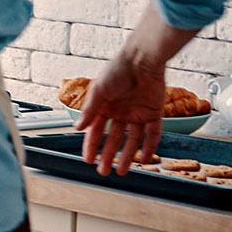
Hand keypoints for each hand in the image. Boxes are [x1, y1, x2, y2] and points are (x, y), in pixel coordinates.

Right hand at [74, 48, 167, 175]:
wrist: (143, 59)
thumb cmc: (118, 70)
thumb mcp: (98, 90)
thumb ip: (89, 110)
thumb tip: (77, 128)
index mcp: (104, 106)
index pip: (96, 131)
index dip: (91, 146)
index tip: (87, 160)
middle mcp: (120, 112)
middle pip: (113, 139)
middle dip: (108, 156)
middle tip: (103, 171)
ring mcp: (137, 114)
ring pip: (132, 140)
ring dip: (127, 156)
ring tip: (121, 171)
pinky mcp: (154, 113)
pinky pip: (152, 134)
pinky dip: (149, 146)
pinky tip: (144, 159)